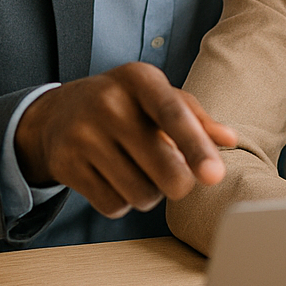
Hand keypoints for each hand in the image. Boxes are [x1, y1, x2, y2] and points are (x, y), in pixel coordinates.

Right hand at [14, 62, 236, 217]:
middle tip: (176, 176)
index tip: (214, 176)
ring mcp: (82, 134)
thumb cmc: (124, 105)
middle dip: (179, 183)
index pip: (173, 115)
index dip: (197, 147)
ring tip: (138, 170)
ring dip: (149, 193)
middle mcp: (108, 103)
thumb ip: (196, 117)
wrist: (56, 113)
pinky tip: (114, 179)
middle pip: (164, 169)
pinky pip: (112, 205)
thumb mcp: (158, 96)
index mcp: (140, 79)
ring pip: (140, 194)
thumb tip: (229, 139)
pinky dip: (122, 202)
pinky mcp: (64, 164)